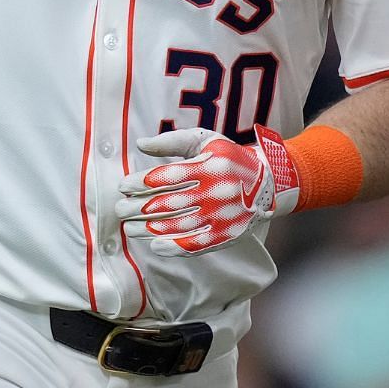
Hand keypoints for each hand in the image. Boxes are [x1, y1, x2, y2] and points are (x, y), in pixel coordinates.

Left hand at [117, 125, 298, 255]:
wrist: (269, 182)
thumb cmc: (228, 158)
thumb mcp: (204, 140)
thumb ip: (171, 141)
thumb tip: (140, 144)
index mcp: (211, 166)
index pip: (168, 177)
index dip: (141, 183)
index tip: (123, 187)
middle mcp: (219, 192)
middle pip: (170, 204)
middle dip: (139, 208)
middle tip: (119, 209)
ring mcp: (224, 216)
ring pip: (180, 226)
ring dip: (149, 229)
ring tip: (128, 227)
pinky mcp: (229, 235)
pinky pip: (199, 244)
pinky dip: (174, 247)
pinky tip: (154, 245)